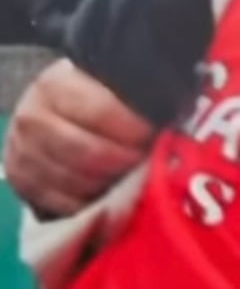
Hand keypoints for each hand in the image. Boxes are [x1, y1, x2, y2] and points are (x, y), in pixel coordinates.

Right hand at [3, 59, 155, 218]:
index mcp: (56, 85)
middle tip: (147, 162)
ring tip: (130, 177)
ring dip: (110, 185)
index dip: (136, 129)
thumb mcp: (110, 84)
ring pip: (74, 181)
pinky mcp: (19, 179)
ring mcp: (21, 151)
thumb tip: (171, 123)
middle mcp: (32, 117)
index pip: (103, 112)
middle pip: (89, 153)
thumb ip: (134, 98)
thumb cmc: (94, 95)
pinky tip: (107, 194)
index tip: (157, 136)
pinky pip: (58, 203)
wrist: (54, 108)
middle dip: (126, 162)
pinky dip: (88, 204)